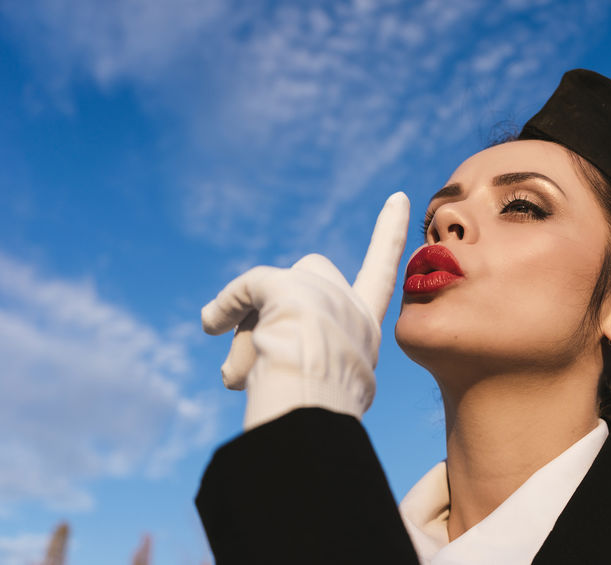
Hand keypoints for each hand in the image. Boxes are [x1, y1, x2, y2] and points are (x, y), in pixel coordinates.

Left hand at [201, 192, 409, 429]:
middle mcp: (350, 304)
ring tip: (253, 369)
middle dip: (283, 305)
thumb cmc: (313, 408)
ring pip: (271, 293)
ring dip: (253, 328)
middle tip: (276, 347)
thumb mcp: (310, 390)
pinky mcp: (289, 286)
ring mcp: (322, 291)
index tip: (397, 196)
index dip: (389, 235)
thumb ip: (282, 372)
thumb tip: (231, 375)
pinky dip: (227, 306)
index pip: (380, 274)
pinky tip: (209, 325)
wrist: (316, 404)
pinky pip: (247, 289)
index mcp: (365, 329)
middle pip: (308, 281)